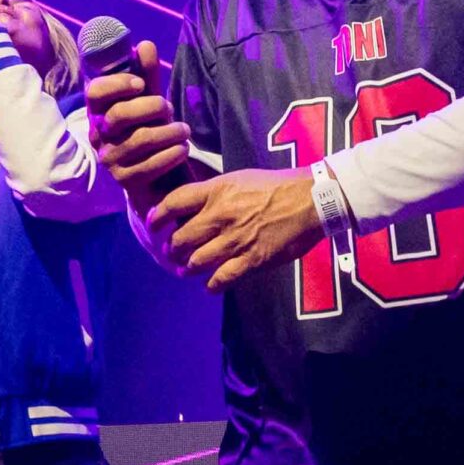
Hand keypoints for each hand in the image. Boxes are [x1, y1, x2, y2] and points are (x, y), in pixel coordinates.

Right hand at [82, 42, 194, 204]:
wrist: (162, 178)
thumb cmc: (152, 132)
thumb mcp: (151, 102)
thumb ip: (147, 76)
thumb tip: (144, 44)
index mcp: (100, 112)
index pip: (95, 92)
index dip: (117, 84)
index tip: (140, 84)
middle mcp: (99, 135)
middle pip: (118, 115)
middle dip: (151, 107)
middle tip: (170, 108)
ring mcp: (110, 160)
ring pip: (139, 139)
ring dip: (169, 132)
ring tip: (184, 130)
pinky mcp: (125, 181)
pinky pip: (149, 165)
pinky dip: (171, 154)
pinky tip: (183, 149)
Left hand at [147, 167, 322, 292]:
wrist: (311, 200)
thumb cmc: (277, 186)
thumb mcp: (239, 178)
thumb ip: (214, 192)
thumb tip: (193, 204)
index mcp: (216, 191)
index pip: (173, 203)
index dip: (157, 216)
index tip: (152, 224)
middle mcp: (220, 216)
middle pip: (180, 238)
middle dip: (172, 248)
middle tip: (172, 252)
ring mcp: (234, 240)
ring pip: (196, 261)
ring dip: (187, 268)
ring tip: (185, 270)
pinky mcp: (251, 260)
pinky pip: (221, 279)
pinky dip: (211, 285)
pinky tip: (209, 286)